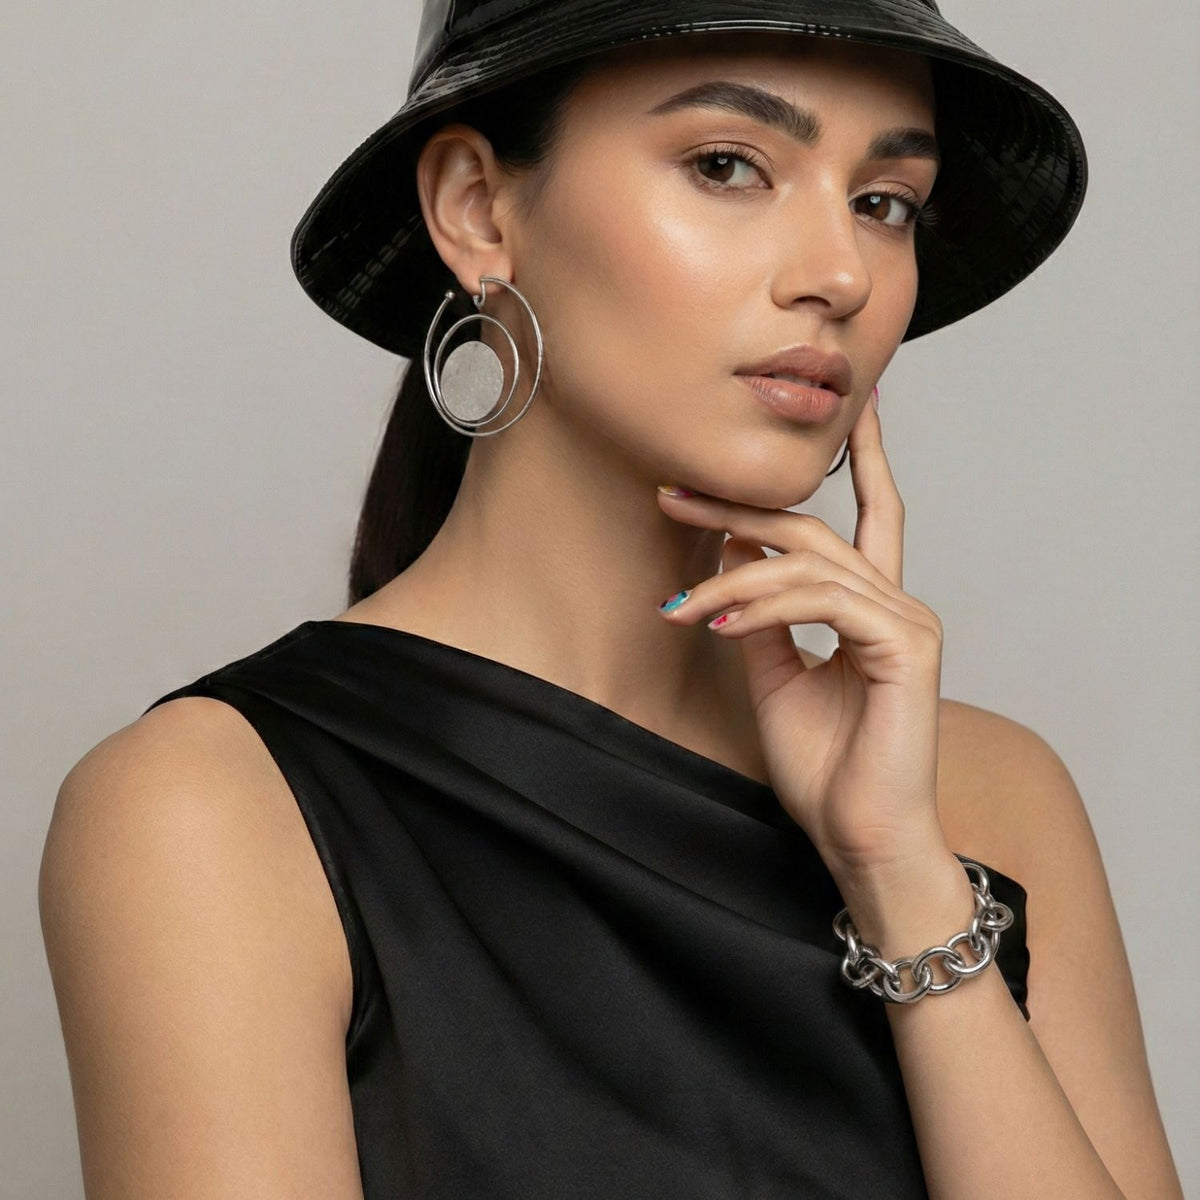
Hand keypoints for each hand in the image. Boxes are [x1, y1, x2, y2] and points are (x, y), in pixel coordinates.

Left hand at [655, 391, 948, 878]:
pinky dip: (763, 606)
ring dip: (730, 580)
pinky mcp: (906, 645)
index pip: (870, 514)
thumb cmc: (825, 766)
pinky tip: (719, 626)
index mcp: (872, 607)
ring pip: (807, 564)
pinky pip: (822, 601)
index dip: (863, 456)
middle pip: (812, 528)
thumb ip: (761, 616)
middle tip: (670, 493)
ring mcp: (907, 620)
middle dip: (738, 508)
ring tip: (679, 609)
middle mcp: (896, 602)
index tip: (850, 405)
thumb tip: (732, 557)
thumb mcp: (774, 676)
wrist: (859, 838)